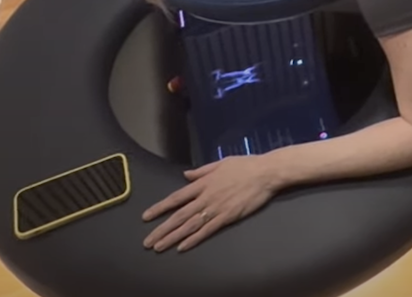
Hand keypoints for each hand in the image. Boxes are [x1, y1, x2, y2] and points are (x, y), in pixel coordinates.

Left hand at [141, 156, 278, 251]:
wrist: (265, 173)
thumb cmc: (244, 166)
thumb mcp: (220, 163)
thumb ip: (202, 171)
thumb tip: (186, 176)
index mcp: (203, 183)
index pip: (176, 198)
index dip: (160, 208)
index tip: (146, 217)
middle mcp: (205, 197)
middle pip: (179, 215)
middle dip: (162, 229)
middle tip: (148, 241)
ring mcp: (216, 208)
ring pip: (190, 225)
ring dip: (173, 237)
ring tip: (159, 247)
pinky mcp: (227, 217)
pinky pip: (207, 230)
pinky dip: (194, 239)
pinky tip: (182, 247)